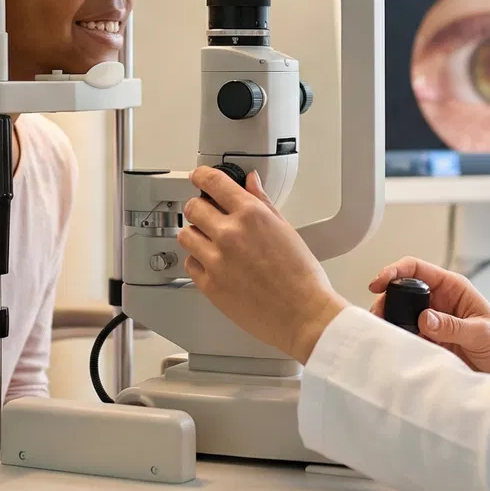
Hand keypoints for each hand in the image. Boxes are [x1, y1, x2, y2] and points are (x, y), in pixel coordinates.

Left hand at [179, 167, 348, 361]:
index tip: (199, 177)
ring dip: (196, 234)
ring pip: (186, 234)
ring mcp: (216, 260)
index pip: (213, 182)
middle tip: (207, 213)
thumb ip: (262, 203)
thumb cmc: (302, 277)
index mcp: (251, 215)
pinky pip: (190, 263)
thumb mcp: (285, 229)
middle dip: (199, 207)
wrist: (303, 314)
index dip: (202, 176)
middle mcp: (230, 234)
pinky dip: (198, 260)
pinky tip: (213, 263)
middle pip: (193, 207)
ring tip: (210, 241)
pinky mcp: (209, 285)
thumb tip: (250, 183)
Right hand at [368, 257, 489, 398]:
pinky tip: (394, 347)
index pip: (417, 269)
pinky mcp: (432, 343)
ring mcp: (434, 323)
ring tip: (384, 334)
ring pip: (402, 316)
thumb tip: (423, 318)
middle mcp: (440, 303)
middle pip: (403, 292)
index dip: (395, 271)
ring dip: (390, 323)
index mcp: (453, 288)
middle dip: (386, 300)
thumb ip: (452, 326)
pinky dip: (399, 341)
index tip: (379, 282)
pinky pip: (409, 338)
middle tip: (377, 316)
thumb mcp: (482, 333)